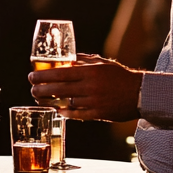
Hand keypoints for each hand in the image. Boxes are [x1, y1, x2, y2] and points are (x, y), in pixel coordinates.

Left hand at [28, 54, 142, 122]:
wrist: (140, 93)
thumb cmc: (120, 76)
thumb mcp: (102, 63)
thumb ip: (84, 60)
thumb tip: (68, 58)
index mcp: (90, 71)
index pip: (60, 73)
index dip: (43, 75)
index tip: (32, 76)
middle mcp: (90, 86)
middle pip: (59, 89)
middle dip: (41, 89)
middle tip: (32, 88)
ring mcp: (93, 102)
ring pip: (66, 102)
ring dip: (50, 101)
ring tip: (40, 99)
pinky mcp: (98, 114)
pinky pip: (77, 114)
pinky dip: (66, 112)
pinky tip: (57, 110)